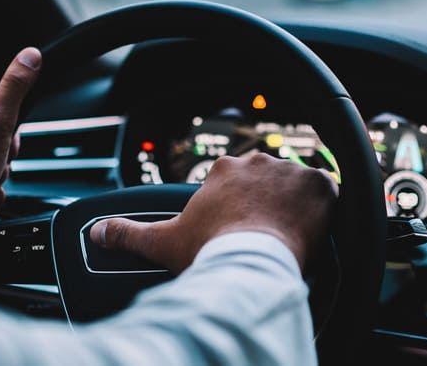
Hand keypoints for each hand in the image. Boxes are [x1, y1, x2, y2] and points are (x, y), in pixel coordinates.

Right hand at [90, 153, 336, 272]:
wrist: (251, 265)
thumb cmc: (209, 252)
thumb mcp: (163, 243)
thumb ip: (128, 234)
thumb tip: (97, 232)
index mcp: (224, 170)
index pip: (236, 184)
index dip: (239, 209)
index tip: (241, 230)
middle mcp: (257, 162)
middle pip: (267, 183)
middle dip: (268, 206)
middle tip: (265, 236)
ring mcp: (290, 171)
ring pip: (296, 187)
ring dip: (295, 206)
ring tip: (290, 236)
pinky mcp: (320, 186)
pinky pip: (329, 193)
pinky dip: (324, 209)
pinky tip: (316, 228)